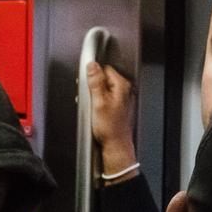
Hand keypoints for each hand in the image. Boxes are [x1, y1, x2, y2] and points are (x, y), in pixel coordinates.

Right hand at [84, 60, 138, 178]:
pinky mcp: (118, 107)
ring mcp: (122, 99)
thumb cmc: (110, 127)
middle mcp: (124, 90)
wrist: (115, 145)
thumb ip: (95, 82)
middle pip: (104, 79)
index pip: (104, 69)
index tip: (86, 85)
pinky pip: (106, 99)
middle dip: (93, 87)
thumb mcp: (98, 102)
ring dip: (95, 96)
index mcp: (121, 86)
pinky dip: (99, 103)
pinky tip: (96, 113)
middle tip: (89, 99)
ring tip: (92, 108)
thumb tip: (92, 66)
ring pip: (104, 89)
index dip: (93, 76)